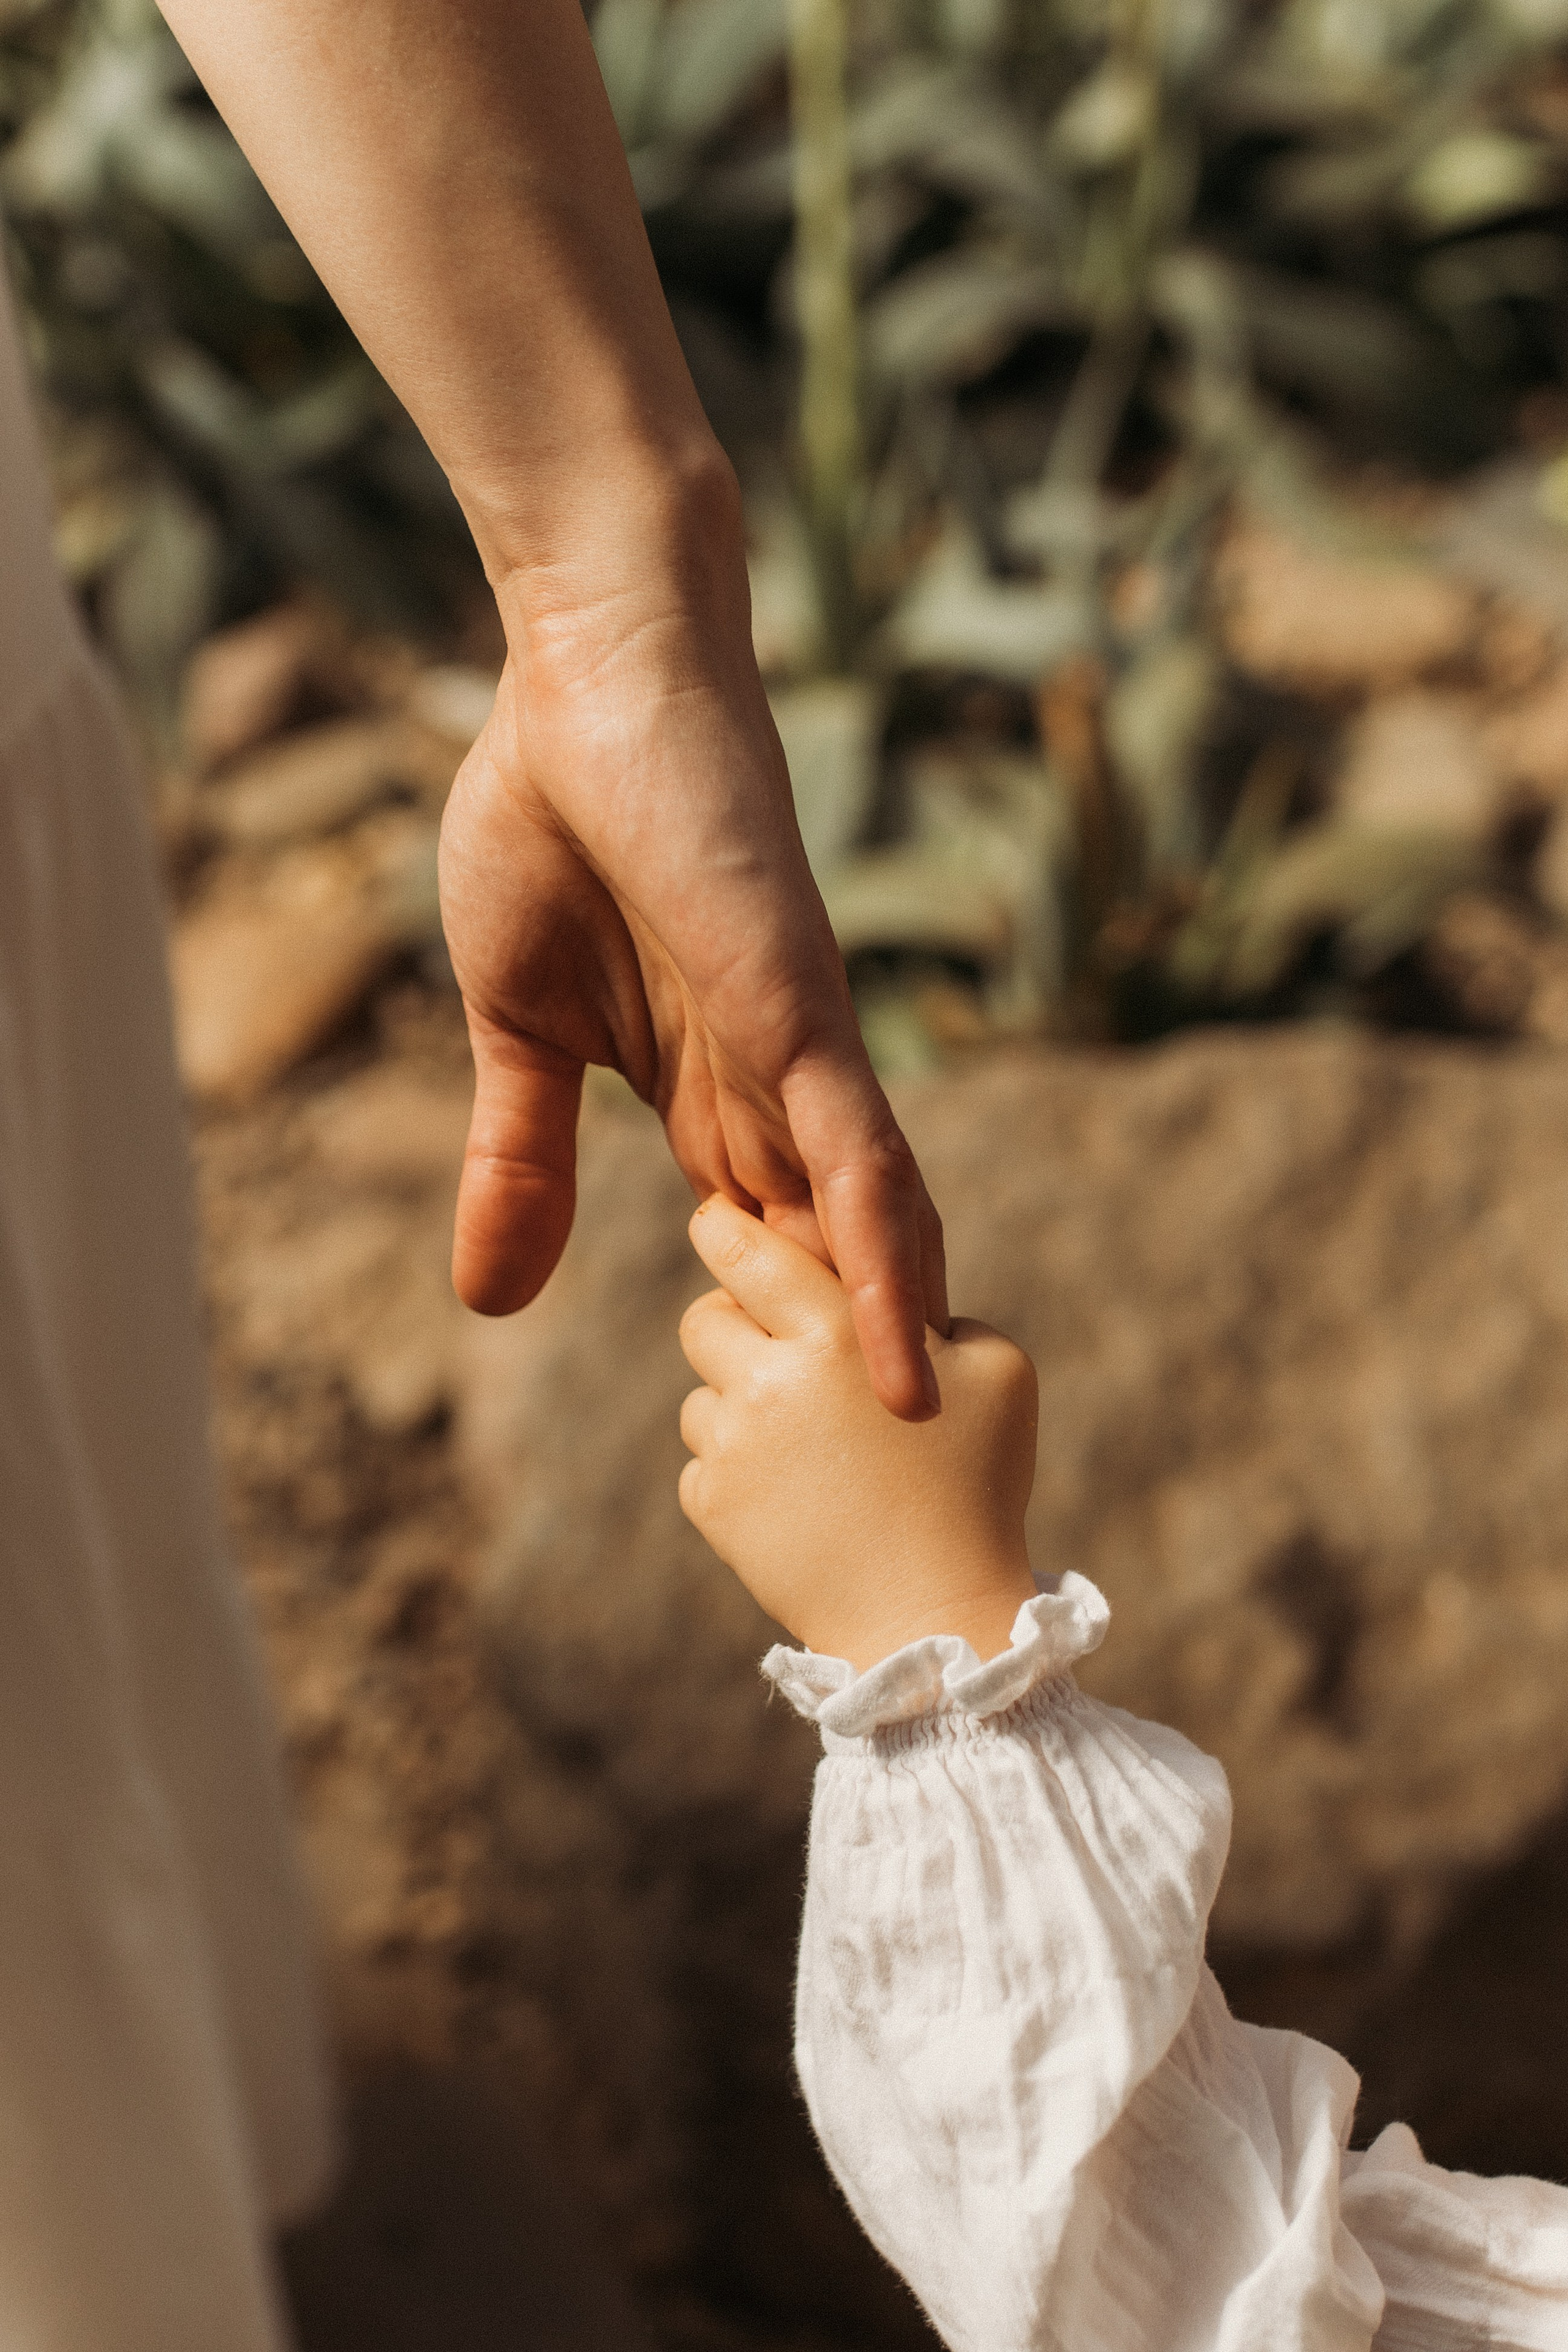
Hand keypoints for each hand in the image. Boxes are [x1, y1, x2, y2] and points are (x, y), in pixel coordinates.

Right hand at [439, 471, 948, 1417]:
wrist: (586, 680)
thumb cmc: (552, 822)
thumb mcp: (515, 1032)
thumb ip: (517, 1160)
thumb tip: (486, 1300)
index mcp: (699, 1087)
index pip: (751, 1238)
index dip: (767, 1334)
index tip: (783, 1435)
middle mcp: (765, 1086)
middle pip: (824, 1254)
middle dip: (844, 1363)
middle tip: (880, 1484)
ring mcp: (796, 1055)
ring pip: (869, 1228)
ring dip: (891, 1343)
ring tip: (923, 1462)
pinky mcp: (805, 1018)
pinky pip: (862, 1158)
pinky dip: (888, 1257)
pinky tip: (911, 1354)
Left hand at [677, 1196, 1038, 1669]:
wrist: (931, 1615)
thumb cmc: (978, 1486)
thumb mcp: (1000, 1369)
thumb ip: (941, 1314)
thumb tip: (900, 1303)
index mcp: (836, 1331)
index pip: (744, 1251)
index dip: (725, 1230)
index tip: (720, 1221)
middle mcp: (768, 1379)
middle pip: (703, 1318)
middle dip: (734, 1324)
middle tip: (783, 1353)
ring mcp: (733, 1446)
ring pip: (701, 1395)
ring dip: (739, 1405)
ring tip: (808, 1445)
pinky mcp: (714, 1505)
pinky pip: (703, 1461)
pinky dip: (739, 1472)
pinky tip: (798, 1497)